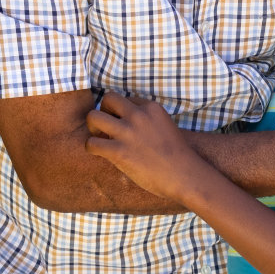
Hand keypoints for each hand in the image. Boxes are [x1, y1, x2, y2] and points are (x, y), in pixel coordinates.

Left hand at [84, 93, 209, 203]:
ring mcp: (128, 133)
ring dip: (93, 128)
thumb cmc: (176, 155)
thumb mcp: (165, 126)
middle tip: (106, 127)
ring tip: (101, 138)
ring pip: (93, 117)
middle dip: (103, 111)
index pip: (124, 99)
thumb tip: (125, 123)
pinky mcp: (119, 151)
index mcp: (151, 107)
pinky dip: (91, 148)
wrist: (184, 175)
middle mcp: (138, 115)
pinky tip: (101, 153)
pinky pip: (90, 143)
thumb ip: (147, 120)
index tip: (124, 126)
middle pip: (107, 98)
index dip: (120, 112)